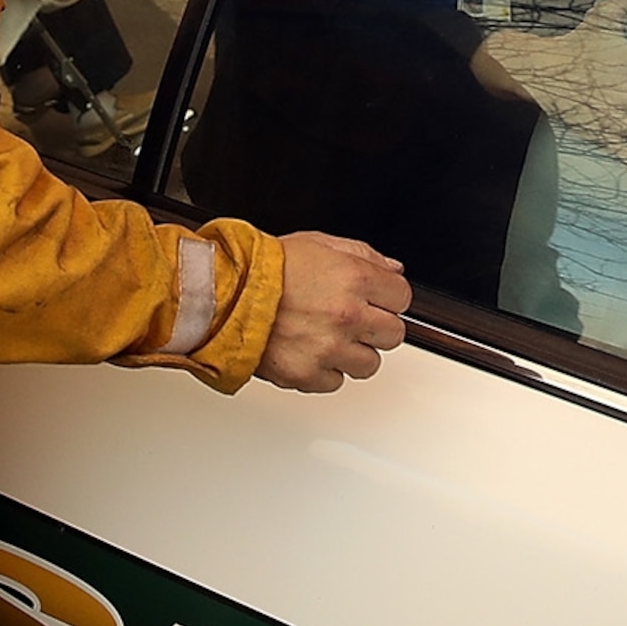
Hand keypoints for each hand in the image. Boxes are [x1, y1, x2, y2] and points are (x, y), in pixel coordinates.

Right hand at [256, 232, 410, 392]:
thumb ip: (362, 255)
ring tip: (327, 337)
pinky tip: (308, 350)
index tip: (377, 299)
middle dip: (377, 327)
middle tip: (353, 320)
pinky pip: (334, 382)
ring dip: (353, 353)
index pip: (402, 298)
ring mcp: (329, 349)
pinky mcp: (308, 375)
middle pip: (394, 335)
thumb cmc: (263, 267)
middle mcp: (348, 316)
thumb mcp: (318, 243)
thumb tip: (392, 269)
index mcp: (354, 279)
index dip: (388, 298)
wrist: (224, 295)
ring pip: (369, 365)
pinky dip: (324, 370)